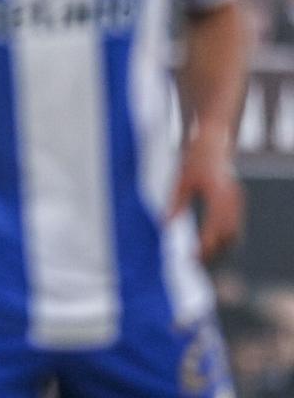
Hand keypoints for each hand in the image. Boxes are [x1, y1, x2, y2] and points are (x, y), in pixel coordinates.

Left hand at [168, 126, 242, 262]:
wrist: (214, 141)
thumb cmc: (195, 159)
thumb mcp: (180, 181)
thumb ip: (175, 205)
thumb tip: (164, 227)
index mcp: (218, 195)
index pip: (214, 229)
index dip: (204, 246)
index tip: (192, 257)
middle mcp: (232, 200)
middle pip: (228, 236)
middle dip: (213, 251)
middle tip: (192, 261)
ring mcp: (237, 201)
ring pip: (234, 233)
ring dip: (219, 246)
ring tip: (198, 255)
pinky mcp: (236, 201)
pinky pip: (234, 225)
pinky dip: (223, 237)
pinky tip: (208, 243)